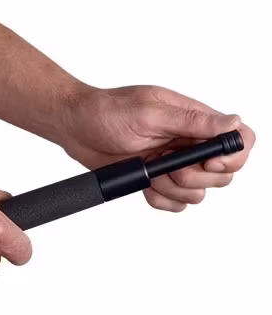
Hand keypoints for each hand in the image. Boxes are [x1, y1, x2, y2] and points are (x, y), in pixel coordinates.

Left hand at [61, 85, 254, 211]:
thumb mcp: (149, 111)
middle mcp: (187, 144)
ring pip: (198, 193)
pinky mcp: (156, 181)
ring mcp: (172, 164)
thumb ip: (192, 120)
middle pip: (222, 175)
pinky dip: (160, 199)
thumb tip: (233, 123)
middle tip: (166, 166)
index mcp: (193, 121)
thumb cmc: (107, 111)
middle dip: (195, 177)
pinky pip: (175, 203)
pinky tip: (144, 184)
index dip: (233, 157)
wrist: (75, 127)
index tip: (206, 161)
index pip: (239, 140)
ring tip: (149, 171)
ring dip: (173, 189)